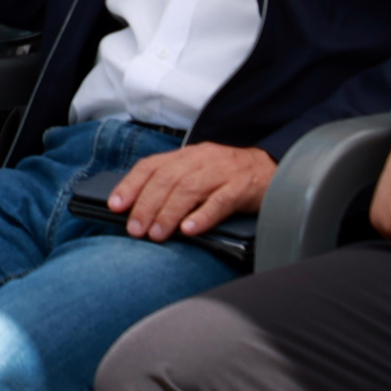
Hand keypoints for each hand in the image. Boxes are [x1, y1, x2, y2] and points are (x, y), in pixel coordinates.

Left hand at [106, 143, 275, 242]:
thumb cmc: (230, 177)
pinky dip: (203, 216)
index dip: (131, 185)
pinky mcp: (244, 187)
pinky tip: (190, 230)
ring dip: (169, 213)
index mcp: (188, 155)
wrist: (275, 168)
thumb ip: (173, 186)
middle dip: (147, 205)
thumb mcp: (199, 173)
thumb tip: (138, 212)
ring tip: (157, 234)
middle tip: (135, 230)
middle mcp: (203, 159)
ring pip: (190, 189)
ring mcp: (224, 172)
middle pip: (168, 179)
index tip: (115, 206)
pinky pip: (221, 201)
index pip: (152, 166)